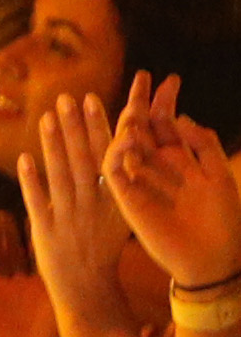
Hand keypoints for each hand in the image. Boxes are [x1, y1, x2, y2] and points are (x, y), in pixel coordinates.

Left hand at [16, 98, 139, 336]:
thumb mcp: (118, 213)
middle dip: (74, 127)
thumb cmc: (101, 244)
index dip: (98, 127)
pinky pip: (37, 201)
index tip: (91, 99)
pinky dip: (31, 180)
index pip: (107, 157)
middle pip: (83, 160)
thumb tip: (112, 141)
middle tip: (65, 97)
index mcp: (115, 200)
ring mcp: (69, 218)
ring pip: (60, 175)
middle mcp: (94, 206)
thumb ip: (112, 181)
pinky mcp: (46, 231)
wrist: (87, 287)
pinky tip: (24, 157)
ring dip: (52, 145)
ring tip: (45, 117)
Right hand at [104, 71, 240, 290]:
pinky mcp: (126, 196)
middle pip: (142, 127)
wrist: (212, 259)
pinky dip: (118, 150)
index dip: (166, 101)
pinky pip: (114, 168)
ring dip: (126, 121)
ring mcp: (139, 180)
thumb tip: (182, 117)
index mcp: (178, 161)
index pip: (165, 124)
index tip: (170, 78)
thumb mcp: (220, 177)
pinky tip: (129, 136)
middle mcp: (155, 166)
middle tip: (143, 77)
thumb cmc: (222, 221)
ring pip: (124, 143)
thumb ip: (205, 147)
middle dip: (142, 101)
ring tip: (134, 103)